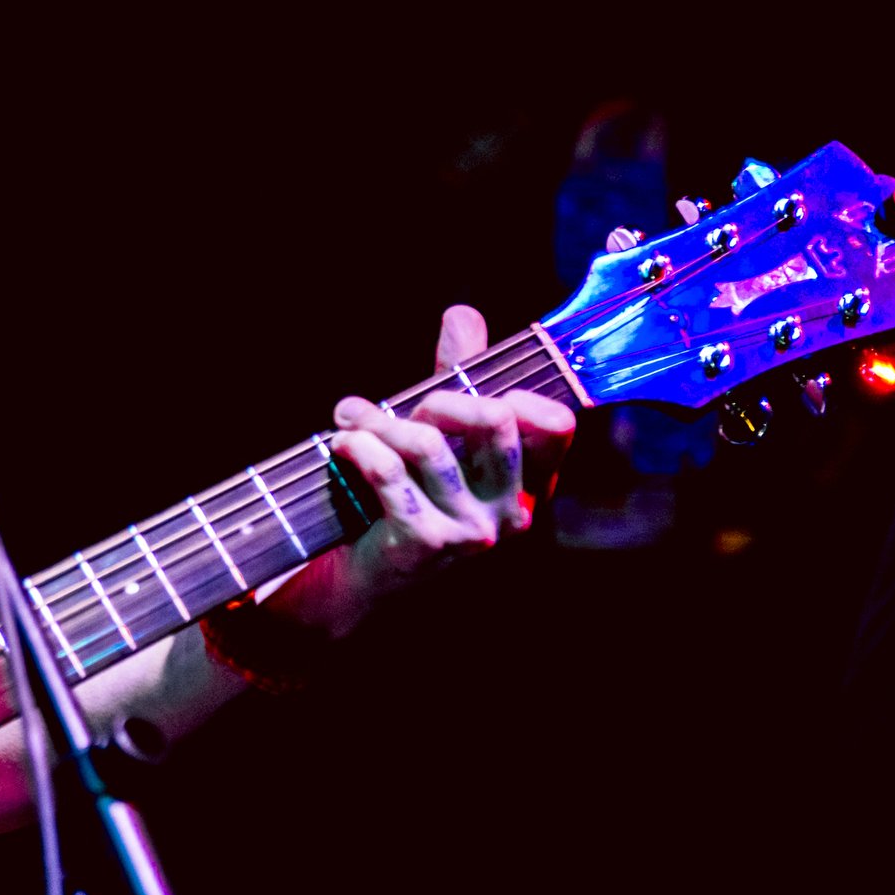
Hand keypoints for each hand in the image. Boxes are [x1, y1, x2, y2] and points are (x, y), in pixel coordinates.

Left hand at [276, 305, 574, 634]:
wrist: (356, 582)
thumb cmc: (402, 500)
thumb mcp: (438, 434)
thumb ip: (457, 375)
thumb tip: (462, 312)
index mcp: (530, 484)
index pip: (555, 425)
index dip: (516, 392)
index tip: (464, 385)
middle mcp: (512, 512)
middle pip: (491, 420)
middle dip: (433, 399)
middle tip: (391, 405)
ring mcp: (472, 532)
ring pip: (428, 443)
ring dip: (377, 420)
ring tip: (347, 418)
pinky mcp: (425, 543)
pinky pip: (388, 472)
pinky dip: (357, 445)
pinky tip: (339, 442)